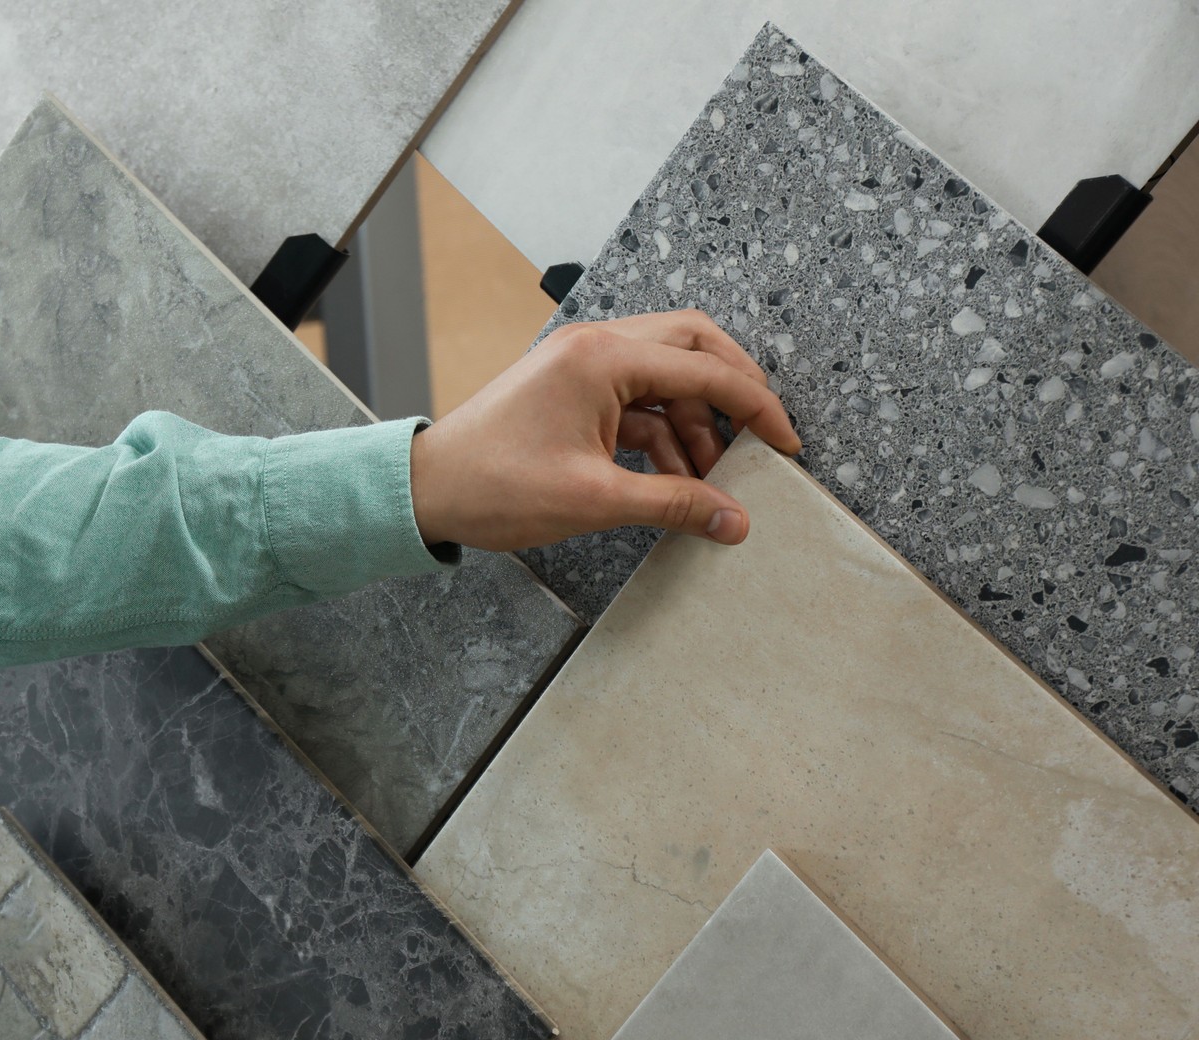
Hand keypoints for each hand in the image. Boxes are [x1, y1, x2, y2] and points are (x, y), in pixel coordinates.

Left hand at [409, 310, 799, 549]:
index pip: (705, 368)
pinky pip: (637, 398)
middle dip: (733, 392)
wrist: (426, 491)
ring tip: (711, 480)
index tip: (787, 444)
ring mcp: (581, 364)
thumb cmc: (493, 488)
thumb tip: (734, 520)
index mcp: (601, 358)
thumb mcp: (594, 500)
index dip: (756, 407)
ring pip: (666, 374)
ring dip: (696, 422)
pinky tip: (677, 477)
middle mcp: (594, 346)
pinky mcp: (572, 389)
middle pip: (693, 346)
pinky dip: (663, 432)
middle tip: (763, 439)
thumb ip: (673, 504)